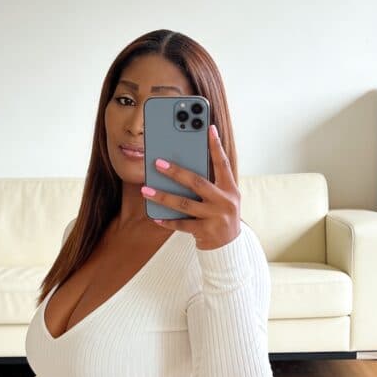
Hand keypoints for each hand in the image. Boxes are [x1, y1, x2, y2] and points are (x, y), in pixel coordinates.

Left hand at [141, 123, 239, 249]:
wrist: (230, 248)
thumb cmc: (221, 216)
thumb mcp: (223, 197)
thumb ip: (210, 183)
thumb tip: (183, 166)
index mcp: (230, 188)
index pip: (222, 163)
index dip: (216, 145)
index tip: (209, 128)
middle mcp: (225, 201)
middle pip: (197, 182)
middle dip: (176, 171)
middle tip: (157, 162)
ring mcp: (215, 217)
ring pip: (185, 204)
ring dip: (163, 196)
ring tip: (145, 190)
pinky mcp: (206, 232)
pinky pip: (182, 225)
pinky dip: (168, 221)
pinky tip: (155, 216)